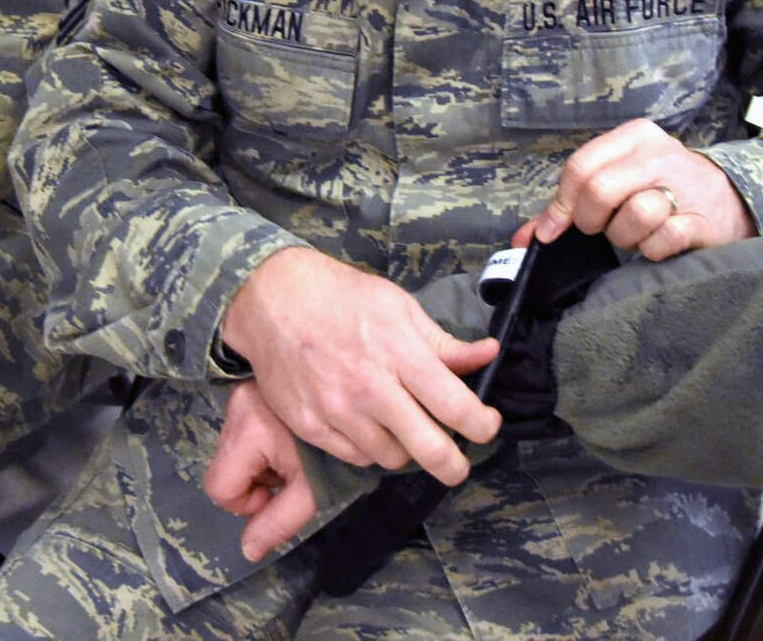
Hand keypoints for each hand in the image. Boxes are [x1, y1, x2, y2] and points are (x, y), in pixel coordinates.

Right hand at [205, 381, 316, 561]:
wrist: (355, 408)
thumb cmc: (334, 452)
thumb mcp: (310, 491)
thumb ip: (278, 523)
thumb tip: (248, 552)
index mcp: (248, 431)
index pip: (219, 488)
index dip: (246, 503)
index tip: (277, 493)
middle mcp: (236, 409)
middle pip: (224, 471)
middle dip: (254, 483)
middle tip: (286, 475)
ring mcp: (240, 398)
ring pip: (232, 456)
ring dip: (258, 467)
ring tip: (289, 457)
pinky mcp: (246, 394)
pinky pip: (241, 437)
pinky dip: (260, 450)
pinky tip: (285, 444)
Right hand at [219, 247, 500, 485]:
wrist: (273, 301)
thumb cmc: (343, 297)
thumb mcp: (399, 307)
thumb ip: (444, 342)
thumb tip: (490, 354)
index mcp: (399, 352)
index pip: (455, 405)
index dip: (482, 425)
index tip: (488, 426)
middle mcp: (370, 387)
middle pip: (428, 448)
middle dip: (453, 465)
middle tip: (458, 465)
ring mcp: (337, 411)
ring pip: (391, 458)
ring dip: (405, 450)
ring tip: (403, 429)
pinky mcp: (310, 426)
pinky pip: (355, 457)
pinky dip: (369, 449)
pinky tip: (369, 426)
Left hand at [520, 118, 756, 260]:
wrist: (728, 198)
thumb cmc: (660, 188)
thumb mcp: (619, 179)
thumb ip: (570, 204)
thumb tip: (525, 239)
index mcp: (634, 137)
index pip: (580, 166)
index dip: (560, 205)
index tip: (554, 230)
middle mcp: (659, 154)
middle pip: (599, 190)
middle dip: (590, 221)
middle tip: (600, 229)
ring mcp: (684, 185)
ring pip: (632, 215)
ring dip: (624, 237)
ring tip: (634, 233)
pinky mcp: (701, 220)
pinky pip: (660, 241)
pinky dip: (651, 250)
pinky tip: (658, 241)